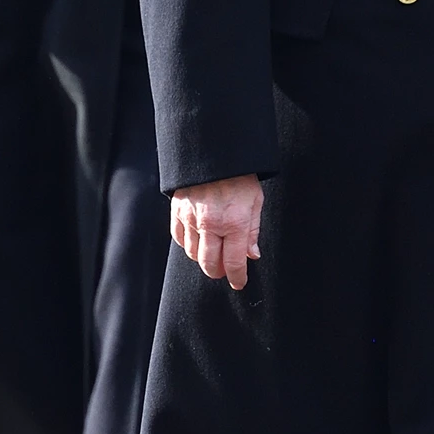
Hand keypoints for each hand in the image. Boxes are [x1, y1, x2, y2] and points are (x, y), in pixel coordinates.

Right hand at [171, 174, 263, 289]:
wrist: (216, 151)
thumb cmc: (240, 176)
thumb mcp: (255, 201)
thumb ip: (252, 230)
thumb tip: (252, 254)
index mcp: (234, 223)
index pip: (234, 263)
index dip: (237, 277)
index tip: (239, 282)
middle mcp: (211, 224)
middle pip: (210, 264)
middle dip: (218, 272)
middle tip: (224, 270)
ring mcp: (191, 218)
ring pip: (192, 254)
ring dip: (202, 258)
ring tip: (212, 251)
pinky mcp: (178, 210)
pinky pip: (178, 237)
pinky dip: (186, 243)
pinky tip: (196, 239)